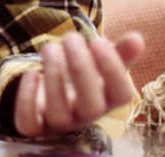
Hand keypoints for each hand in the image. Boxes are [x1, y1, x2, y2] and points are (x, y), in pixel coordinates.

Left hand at [14, 31, 145, 137]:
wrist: (54, 99)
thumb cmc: (83, 79)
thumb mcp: (100, 64)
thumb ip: (118, 52)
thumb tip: (137, 38)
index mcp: (107, 100)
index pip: (121, 95)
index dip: (112, 68)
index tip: (98, 41)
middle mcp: (86, 116)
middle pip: (91, 105)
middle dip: (80, 68)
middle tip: (71, 38)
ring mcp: (59, 123)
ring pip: (58, 114)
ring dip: (53, 76)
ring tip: (50, 47)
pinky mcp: (34, 125)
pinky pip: (28, 124)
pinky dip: (27, 98)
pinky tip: (32, 73)